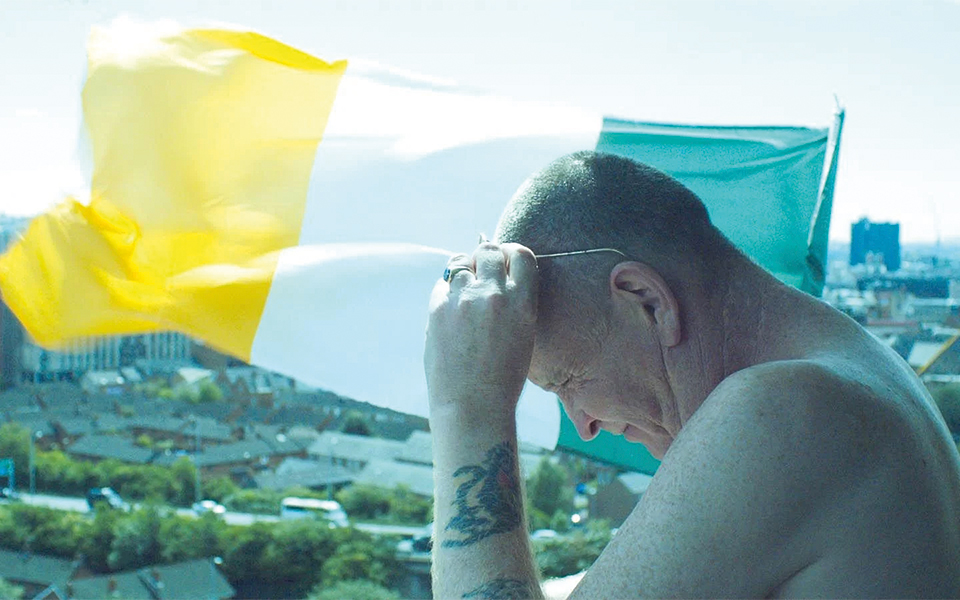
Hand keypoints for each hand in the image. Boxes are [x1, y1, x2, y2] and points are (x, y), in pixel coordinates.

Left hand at [424, 243, 537, 414]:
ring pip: (460, 261)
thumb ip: (514, 301)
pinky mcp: (438, 308)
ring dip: (463, 270)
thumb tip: (499, 274)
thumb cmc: (503, 377)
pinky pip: (442, 284)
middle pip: (487, 251)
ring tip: (465, 289)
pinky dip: (447, 290)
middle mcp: (494, 293)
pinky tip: (452, 308)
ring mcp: (463, 299)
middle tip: (483, 271)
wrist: (473, 406)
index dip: (510, 254)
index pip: (520, 253)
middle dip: (485, 257)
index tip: (505, 261)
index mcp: (523, 301)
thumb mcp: (524, 334)